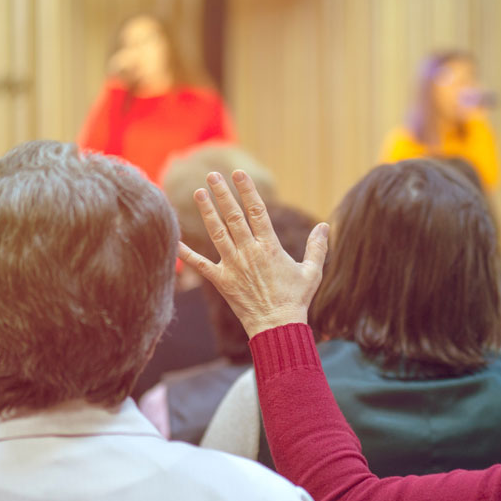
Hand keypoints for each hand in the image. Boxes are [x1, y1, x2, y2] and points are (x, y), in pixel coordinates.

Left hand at [178, 170, 328, 337]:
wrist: (277, 326)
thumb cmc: (296, 300)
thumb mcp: (312, 272)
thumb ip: (317, 247)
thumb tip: (325, 226)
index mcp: (270, 247)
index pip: (257, 211)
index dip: (247, 190)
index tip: (238, 173)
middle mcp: (249, 252)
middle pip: (233, 216)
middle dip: (222, 193)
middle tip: (213, 175)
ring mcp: (233, 266)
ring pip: (217, 233)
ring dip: (207, 211)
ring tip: (199, 193)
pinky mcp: (221, 281)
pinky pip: (200, 264)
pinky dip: (186, 252)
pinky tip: (175, 239)